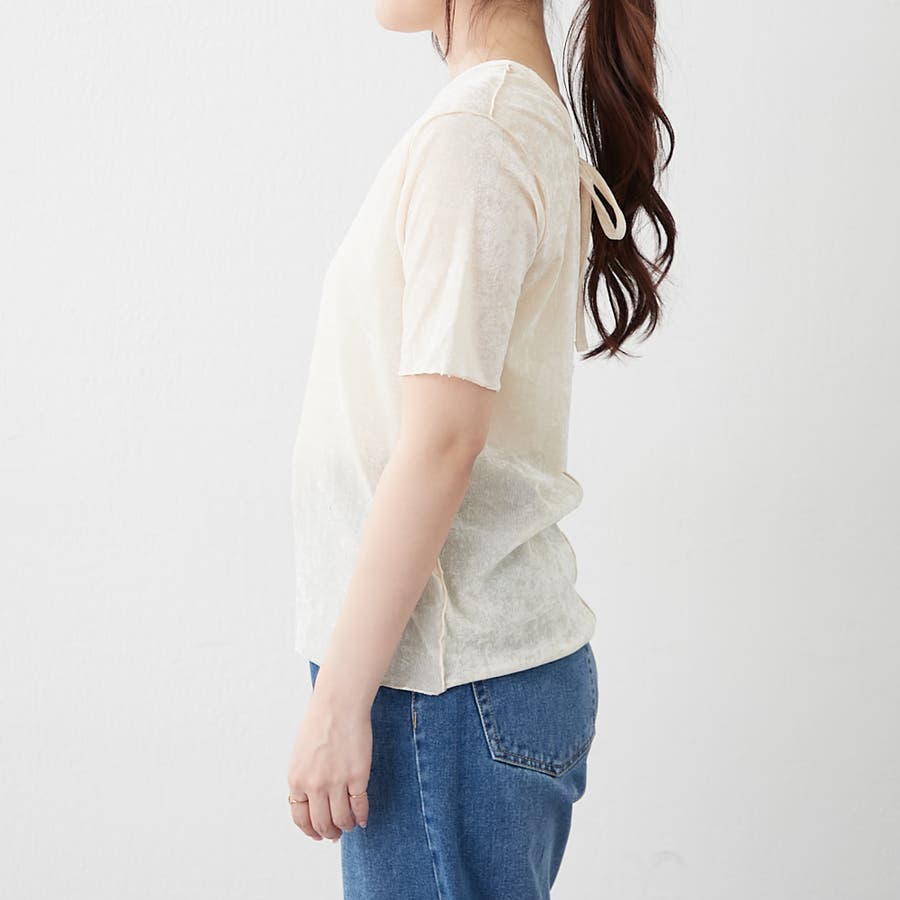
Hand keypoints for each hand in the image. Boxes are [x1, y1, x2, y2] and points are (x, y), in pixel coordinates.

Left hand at [287, 688, 372, 840]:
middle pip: (321, 823)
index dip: (310, 830)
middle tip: (335, 834)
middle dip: (328, 832)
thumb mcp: (300, 754)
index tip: (318, 834)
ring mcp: (337, 782)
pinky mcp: (358, 776)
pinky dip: (361, 816)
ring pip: (341, 819)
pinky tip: (362, 819)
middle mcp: (315, 785)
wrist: (339, 704)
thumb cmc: (319, 722)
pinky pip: (360, 806)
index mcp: (296, 779)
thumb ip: (303, 778)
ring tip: (349, 825)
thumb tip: (312, 800)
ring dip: (345, 826)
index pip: (301, 818)